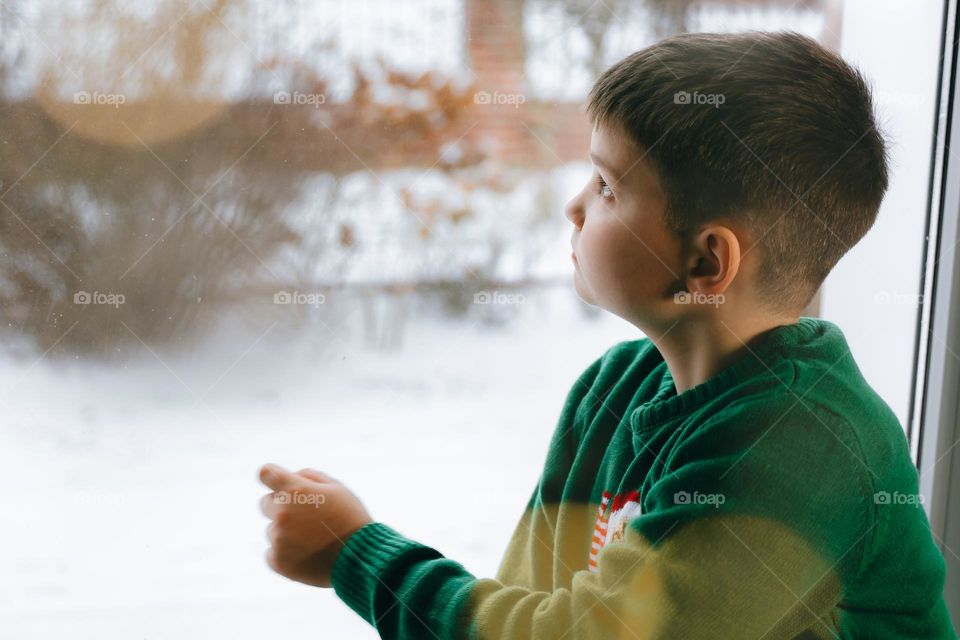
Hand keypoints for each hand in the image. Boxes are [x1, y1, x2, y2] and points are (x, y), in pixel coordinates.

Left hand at [258, 463, 372, 587]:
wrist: (360, 558)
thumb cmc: (350, 519)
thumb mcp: (337, 489)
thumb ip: (311, 477)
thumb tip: (292, 476)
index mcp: (296, 490)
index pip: (266, 473)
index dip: (270, 475)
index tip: (275, 481)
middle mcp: (282, 513)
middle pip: (266, 503)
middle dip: (281, 506)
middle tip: (305, 516)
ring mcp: (279, 539)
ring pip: (272, 530)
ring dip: (286, 532)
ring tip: (313, 540)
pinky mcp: (278, 562)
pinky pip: (272, 553)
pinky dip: (285, 553)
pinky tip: (307, 554)